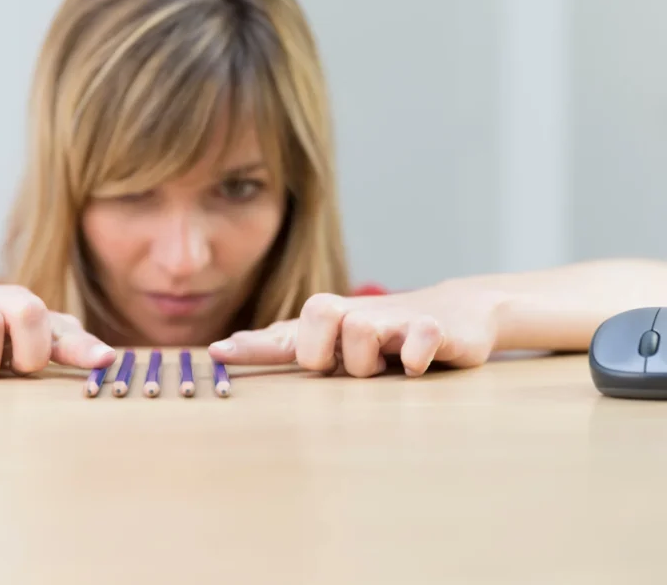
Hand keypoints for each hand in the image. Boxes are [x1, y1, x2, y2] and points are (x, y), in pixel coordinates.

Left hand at [207, 284, 501, 376]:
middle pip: (318, 312)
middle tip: (342, 365)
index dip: (253, 345)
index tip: (219, 352)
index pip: (285, 333)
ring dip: (368, 360)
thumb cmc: (387, 333)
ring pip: (361, 329)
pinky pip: (419, 338)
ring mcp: (397, 321)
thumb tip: (231, 343)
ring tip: (385, 369)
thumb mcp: (339, 340)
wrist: (460, 312)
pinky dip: (414, 353)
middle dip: (322, 349)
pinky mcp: (437, 330)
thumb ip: (289, 341)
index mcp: (332, 324)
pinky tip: (414, 364)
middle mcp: (358, 316)